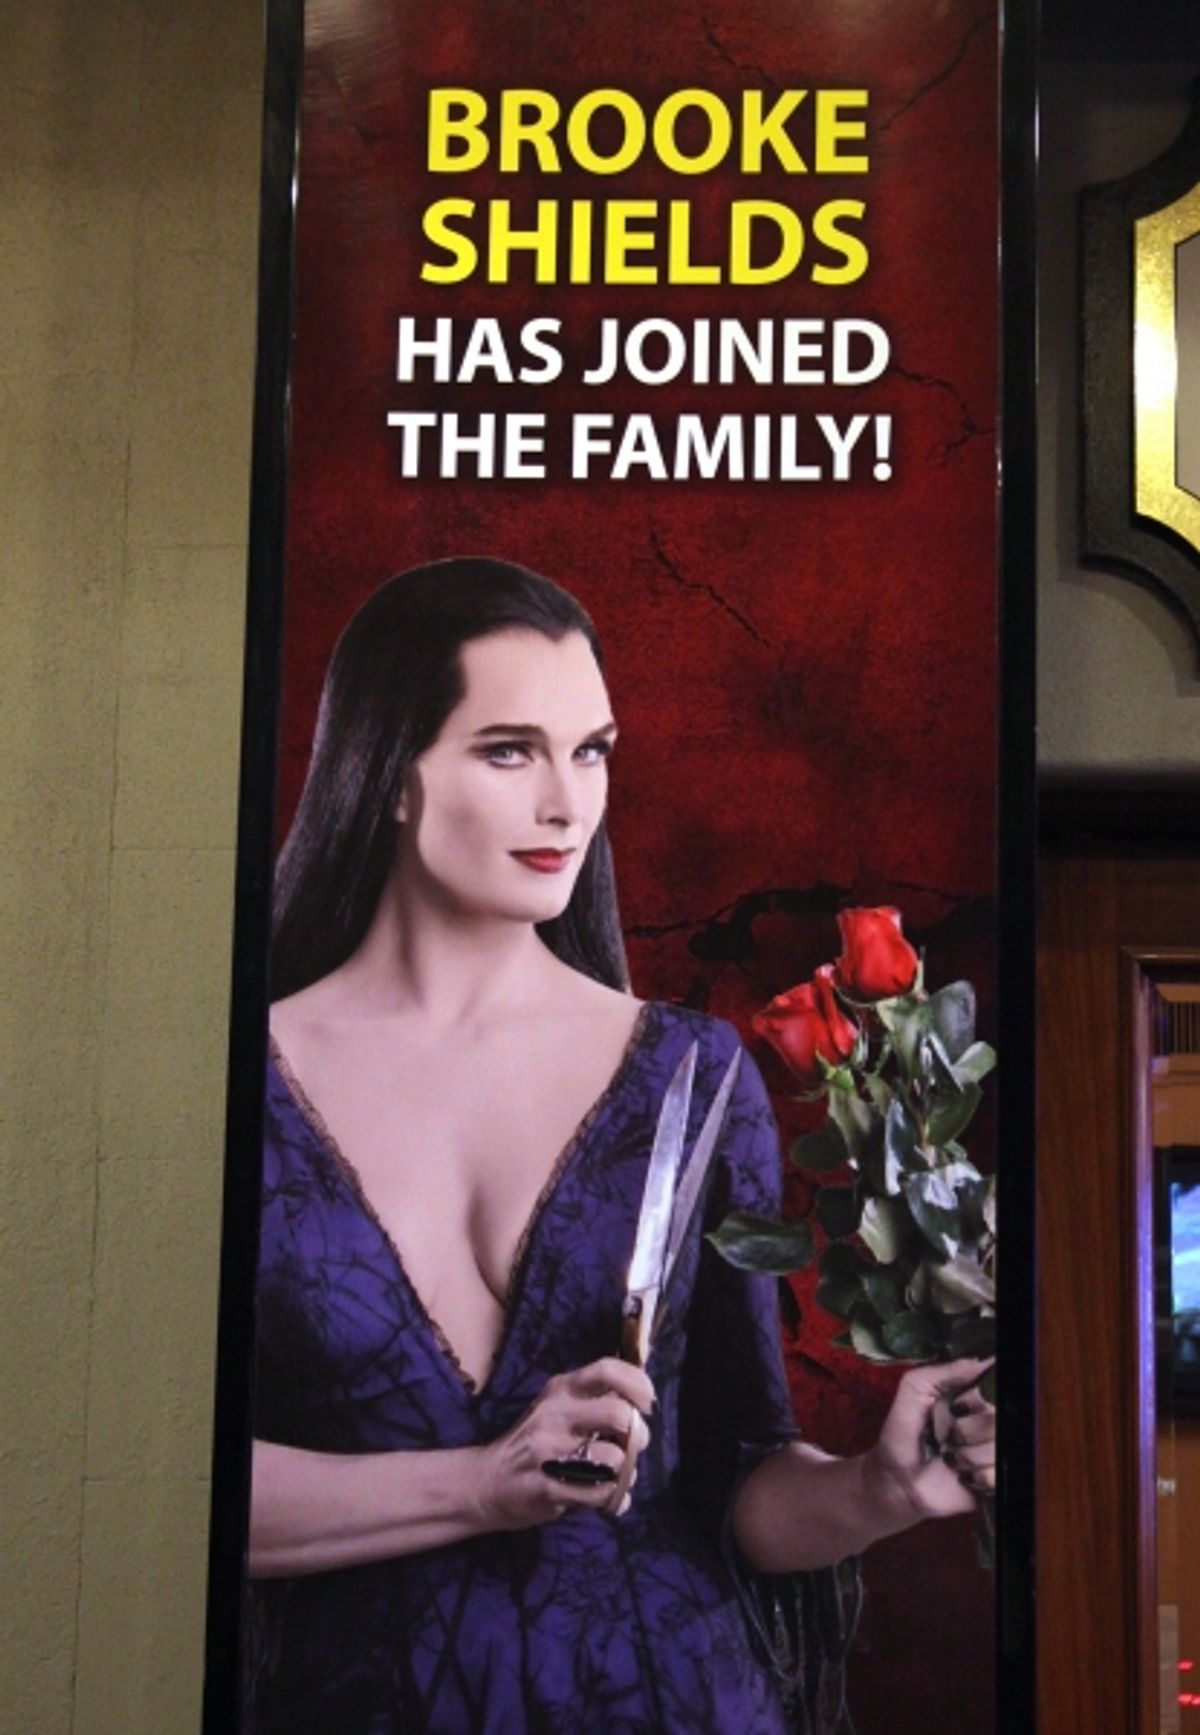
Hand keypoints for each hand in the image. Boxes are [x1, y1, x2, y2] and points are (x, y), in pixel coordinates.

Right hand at [477, 1357, 653, 1530]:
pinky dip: (613, 1498)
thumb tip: (640, 1399)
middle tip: (632, 1447)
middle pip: (618, 1413)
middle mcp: (555, 1414)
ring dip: (625, 1472)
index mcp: (561, 1389)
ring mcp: (549, 1452)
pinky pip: (601, 1494)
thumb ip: (594, 1400)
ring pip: (615, 1458)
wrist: (485, 1482)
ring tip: (614, 1476)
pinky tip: (604, 1497)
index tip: (647, 1404)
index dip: (639, 1384)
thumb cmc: (533, 1442)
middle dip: (637, 1435)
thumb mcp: (557, 1408)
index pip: (608, 1370)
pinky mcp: (548, 1487)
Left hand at [862, 1358, 994, 1524]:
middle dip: (967, 1430)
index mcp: (969, 1401)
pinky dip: (978, 1476)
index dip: (975, 1399)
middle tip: (948, 1437)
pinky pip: (1000, 1473)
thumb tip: (980, 1361)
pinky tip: (963, 1477)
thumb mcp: (912, 1393)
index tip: (957, 1407)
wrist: (896, 1482)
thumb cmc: (902, 1436)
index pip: (993, 1388)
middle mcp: (985, 1425)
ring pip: (999, 1446)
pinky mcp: (994, 1481)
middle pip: (998, 1418)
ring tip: (951, 1459)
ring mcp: (991, 1453)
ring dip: (969, 1455)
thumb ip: (940, 1373)